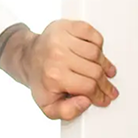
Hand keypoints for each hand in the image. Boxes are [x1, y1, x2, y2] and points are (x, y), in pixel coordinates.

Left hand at [0, 19, 118, 120]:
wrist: (28, 58)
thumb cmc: (40, 80)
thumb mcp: (48, 106)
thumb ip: (67, 112)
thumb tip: (85, 102)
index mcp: (53, 76)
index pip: (88, 87)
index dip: (100, 95)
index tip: (105, 98)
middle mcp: (57, 55)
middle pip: (95, 71)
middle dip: (105, 83)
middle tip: (109, 89)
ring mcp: (62, 38)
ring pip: (96, 53)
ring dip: (103, 64)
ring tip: (104, 72)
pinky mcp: (67, 26)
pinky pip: (93, 35)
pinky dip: (98, 45)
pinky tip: (95, 54)